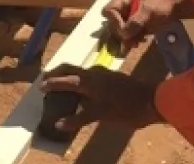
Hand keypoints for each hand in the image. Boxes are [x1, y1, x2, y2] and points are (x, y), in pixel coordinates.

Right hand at [39, 64, 161, 132]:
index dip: (51, 83)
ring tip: (61, 83)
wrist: (153, 101)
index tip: (40, 87)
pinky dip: (79, 80)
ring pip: (80, 72)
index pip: (65, 79)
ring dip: (69, 75)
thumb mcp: (101, 115)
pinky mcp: (112, 78)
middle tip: (46, 78)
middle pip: (71, 69)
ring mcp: (104, 74)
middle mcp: (94, 74)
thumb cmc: (126, 108)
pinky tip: (82, 89)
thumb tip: (58, 124)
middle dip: (57, 73)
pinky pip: (89, 76)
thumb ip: (79, 118)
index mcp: (89, 81)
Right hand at [103, 0, 190, 46]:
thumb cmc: (161, 4)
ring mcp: (127, 17)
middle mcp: (122, 7)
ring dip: (127, 39)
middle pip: (112, 23)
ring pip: (119, 32)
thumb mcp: (148, 12)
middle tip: (132, 41)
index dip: (114, 21)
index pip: (108, 11)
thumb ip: (135, 23)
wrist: (175, 7)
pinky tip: (141, 40)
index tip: (126, 29)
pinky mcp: (133, 25)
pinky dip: (132, 40)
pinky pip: (127, 35)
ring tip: (139, 41)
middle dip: (122, 33)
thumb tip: (123, 35)